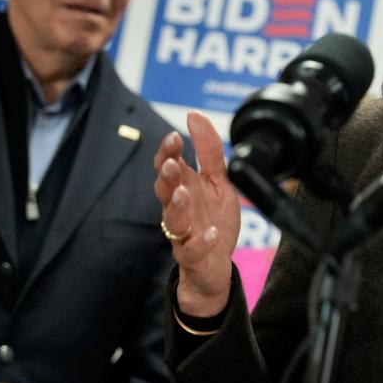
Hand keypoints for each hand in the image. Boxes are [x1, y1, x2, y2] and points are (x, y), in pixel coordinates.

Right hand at [152, 111, 240, 316]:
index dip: (168, 152)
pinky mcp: (192, 257)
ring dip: (177, 206)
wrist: (217, 266)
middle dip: (166, 176)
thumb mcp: (218, 182)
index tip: (175, 137)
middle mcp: (178, 209)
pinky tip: (210, 234)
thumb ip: (209, 151)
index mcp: (183, 188)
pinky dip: (200, 243)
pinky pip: (191, 250)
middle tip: (171, 164)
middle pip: (164, 190)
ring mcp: (183, 234)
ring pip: (172, 220)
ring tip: (183, 193)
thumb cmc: (214, 221)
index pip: (168, 166)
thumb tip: (194, 115)